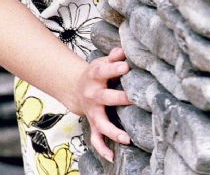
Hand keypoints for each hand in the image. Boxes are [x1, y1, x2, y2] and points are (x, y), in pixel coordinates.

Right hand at [71, 46, 131, 162]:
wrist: (76, 88)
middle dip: (119, 98)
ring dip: (113, 131)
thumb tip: (123, 51)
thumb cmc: (96, 74)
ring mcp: (92, 112)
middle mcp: (93, 95)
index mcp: (94, 76)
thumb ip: (113, 57)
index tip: (126, 66)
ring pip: (101, 123)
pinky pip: (96, 139)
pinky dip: (102, 149)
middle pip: (105, 97)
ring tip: (126, 138)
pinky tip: (112, 157)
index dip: (114, 68)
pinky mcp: (93, 124)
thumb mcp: (101, 62)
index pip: (103, 71)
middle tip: (133, 99)